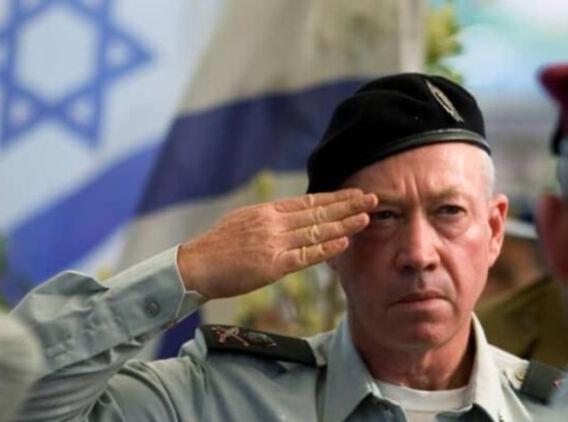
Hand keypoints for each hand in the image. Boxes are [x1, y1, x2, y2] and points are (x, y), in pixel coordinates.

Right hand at [177, 188, 376, 298]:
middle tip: (372, 197)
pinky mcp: (272, 265)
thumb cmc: (217, 247)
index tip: (354, 193)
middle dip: (347, 204)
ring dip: (344, 223)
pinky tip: (344, 242)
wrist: (195, 266)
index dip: (333, 197)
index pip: (307, 201)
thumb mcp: (242, 221)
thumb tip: (289, 215)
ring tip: (366, 216)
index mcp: (266, 211)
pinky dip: (327, 249)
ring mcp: (274, 243)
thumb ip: (268, 218)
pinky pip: (306, 256)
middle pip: (317, 212)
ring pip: (316, 231)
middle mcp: (273, 223)